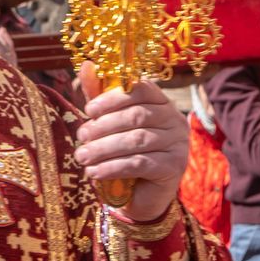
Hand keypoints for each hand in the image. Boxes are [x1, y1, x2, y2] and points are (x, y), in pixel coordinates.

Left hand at [73, 74, 188, 222]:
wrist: (142, 195)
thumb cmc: (124, 153)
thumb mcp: (109, 123)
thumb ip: (99, 96)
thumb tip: (87, 65)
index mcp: (161, 103)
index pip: (141, 89)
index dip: (112, 98)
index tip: (88, 111)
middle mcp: (174, 120)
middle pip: (136, 116)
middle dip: (103, 126)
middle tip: (81, 138)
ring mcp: (178, 144)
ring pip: (137, 140)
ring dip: (104, 148)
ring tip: (82, 157)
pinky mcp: (174, 167)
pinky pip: (140, 163)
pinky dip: (113, 167)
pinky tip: (94, 172)